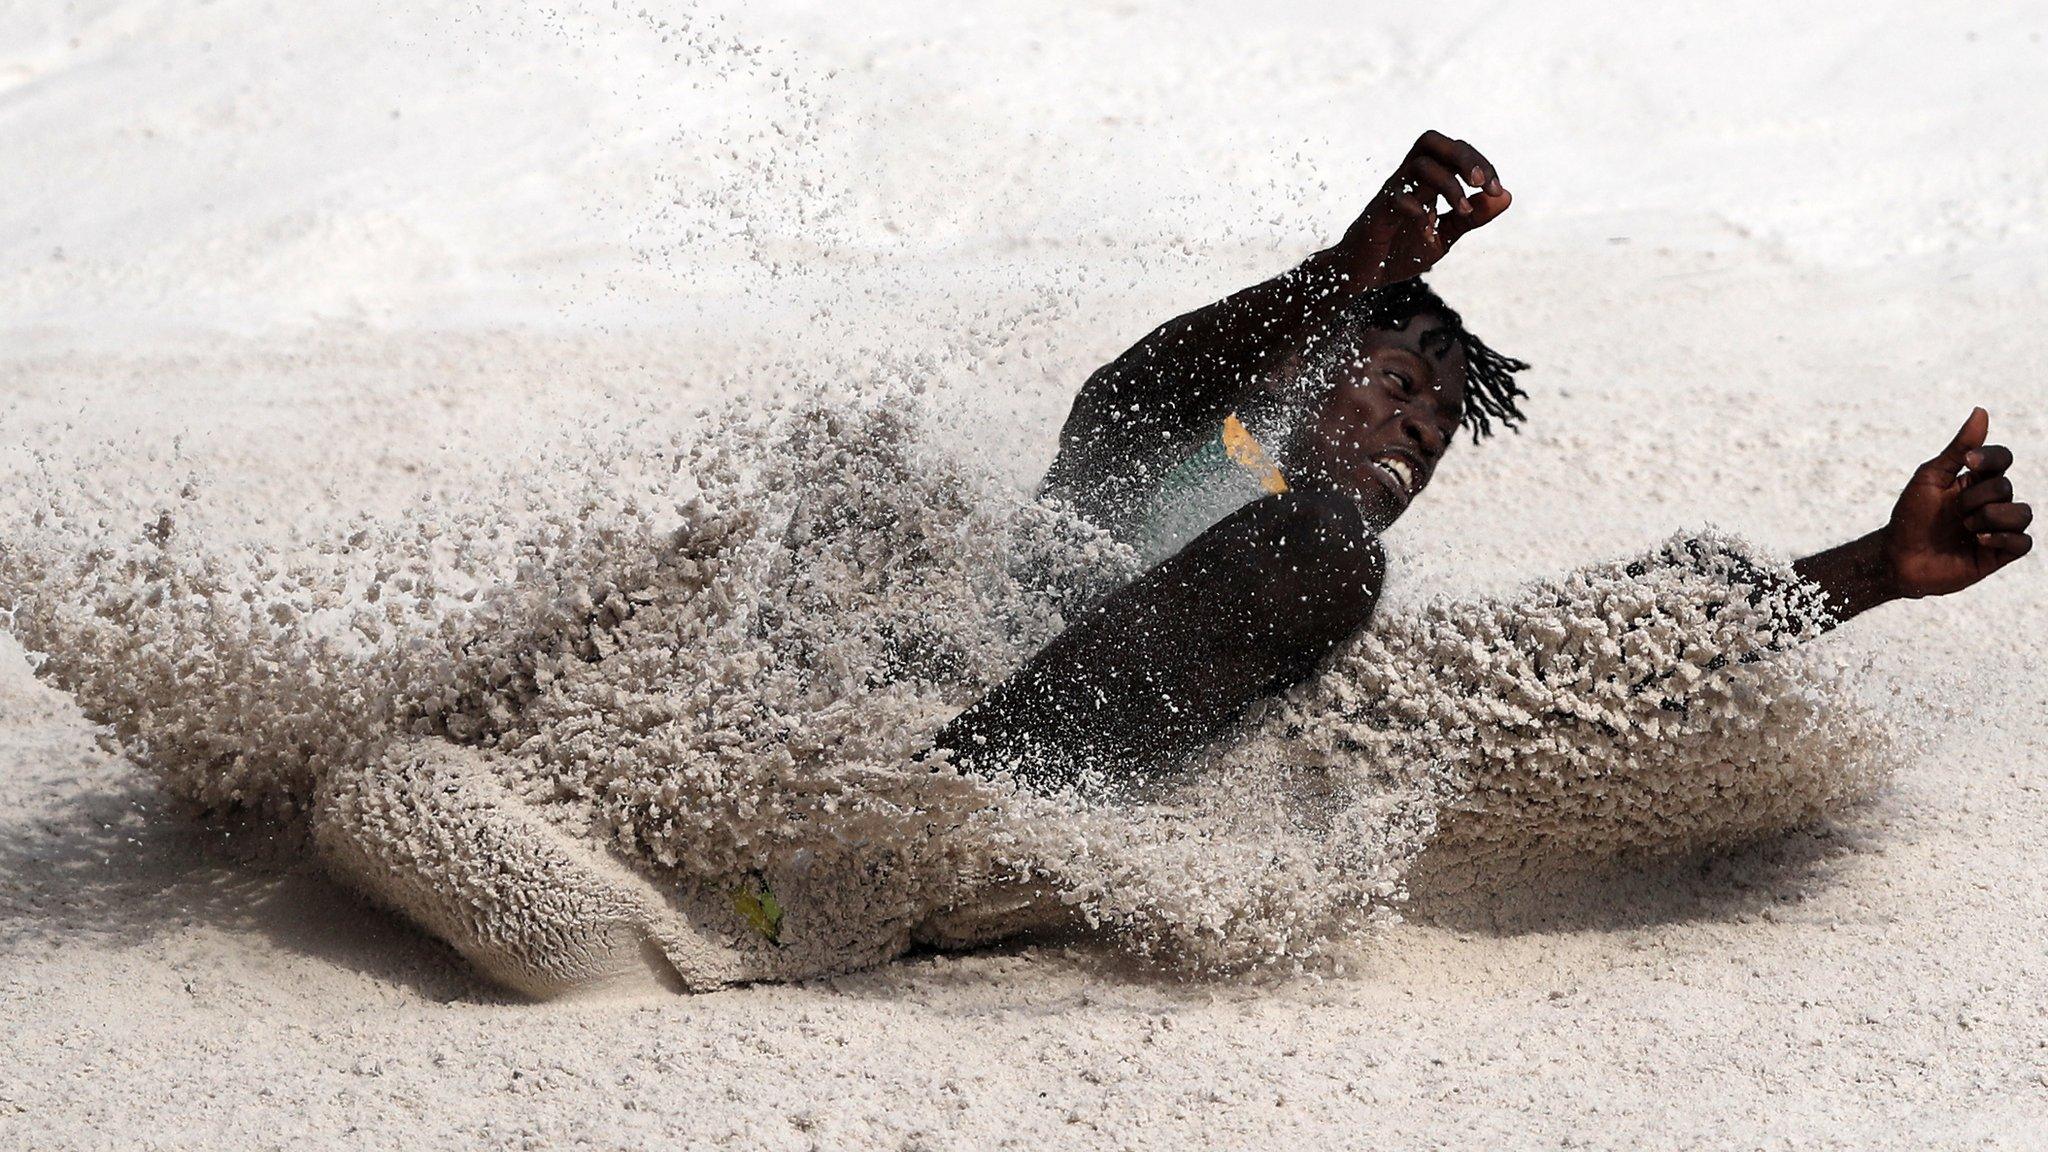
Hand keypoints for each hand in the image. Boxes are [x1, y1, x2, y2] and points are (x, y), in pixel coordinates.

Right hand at [1327, 130, 1511, 289]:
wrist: (1362, 274)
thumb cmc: (1400, 251)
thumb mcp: (1445, 235)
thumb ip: (1472, 216)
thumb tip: (1506, 196)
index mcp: (1425, 181)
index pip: (1454, 151)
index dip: (1481, 163)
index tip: (1496, 190)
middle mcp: (1407, 179)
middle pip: (1432, 142)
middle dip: (1464, 157)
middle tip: (1481, 183)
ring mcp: (1391, 194)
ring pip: (1419, 165)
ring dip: (1449, 186)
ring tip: (1462, 211)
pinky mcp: (1377, 213)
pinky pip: (1398, 199)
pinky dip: (1420, 214)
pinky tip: (1428, 233)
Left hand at [1883, 407, 2032, 598]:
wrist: (1897, 558)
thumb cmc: (1910, 516)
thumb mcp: (1931, 477)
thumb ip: (1959, 447)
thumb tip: (1981, 411)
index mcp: (1975, 481)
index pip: (2003, 459)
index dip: (1991, 457)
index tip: (1969, 462)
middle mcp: (1990, 502)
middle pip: (2006, 486)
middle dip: (1975, 498)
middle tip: (1952, 512)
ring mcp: (1997, 528)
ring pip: (2023, 513)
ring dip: (1992, 517)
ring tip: (1966, 528)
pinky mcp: (1999, 554)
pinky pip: (2023, 542)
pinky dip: (2004, 538)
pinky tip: (1978, 540)